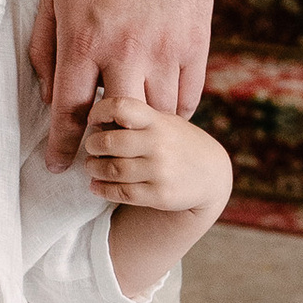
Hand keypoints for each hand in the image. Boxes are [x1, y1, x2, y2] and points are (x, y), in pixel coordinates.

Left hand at [29, 0, 213, 159]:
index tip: (57, 165)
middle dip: (105, 146)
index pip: (70, 110)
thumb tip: (46, 93)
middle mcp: (125, 52)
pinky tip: (162, 113)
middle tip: (99, 152)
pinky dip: (175, 114)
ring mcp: (165, 51)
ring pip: (157, 117)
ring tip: (133, 136)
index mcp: (85, 40)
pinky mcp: (194, 46)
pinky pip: (188, 99)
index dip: (62, 145)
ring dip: (143, 133)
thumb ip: (43, 45)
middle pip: (117, 124)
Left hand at [80, 89, 232, 222]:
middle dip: (93, 145)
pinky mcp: (159, 195)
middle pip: (110, 142)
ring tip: (91, 166)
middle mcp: (159, 143)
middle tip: (91, 147)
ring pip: (112, 170)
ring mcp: (160, 171)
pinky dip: (102, 189)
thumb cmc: (178, 142)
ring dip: (94, 168)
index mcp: (158, 120)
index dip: (100, 111)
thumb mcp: (165, 121)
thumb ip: (137, 119)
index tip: (93, 119)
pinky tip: (95, 186)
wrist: (212, 176)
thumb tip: (97, 121)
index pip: (122, 107)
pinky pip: (122, 193)